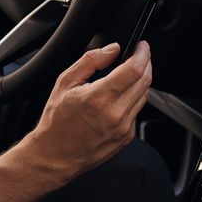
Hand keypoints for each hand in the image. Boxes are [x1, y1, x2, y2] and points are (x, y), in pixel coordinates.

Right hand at [23, 41, 152, 180]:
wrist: (55, 155)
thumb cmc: (56, 122)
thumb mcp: (64, 83)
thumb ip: (90, 61)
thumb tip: (112, 50)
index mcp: (98, 98)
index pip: (134, 70)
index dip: (143, 53)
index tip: (142, 46)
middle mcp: (115, 114)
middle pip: (145, 81)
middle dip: (145, 63)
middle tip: (138, 56)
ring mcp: (123, 127)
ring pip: (144, 96)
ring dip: (140, 82)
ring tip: (126, 77)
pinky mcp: (126, 137)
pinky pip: (137, 112)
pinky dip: (132, 100)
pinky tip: (118, 99)